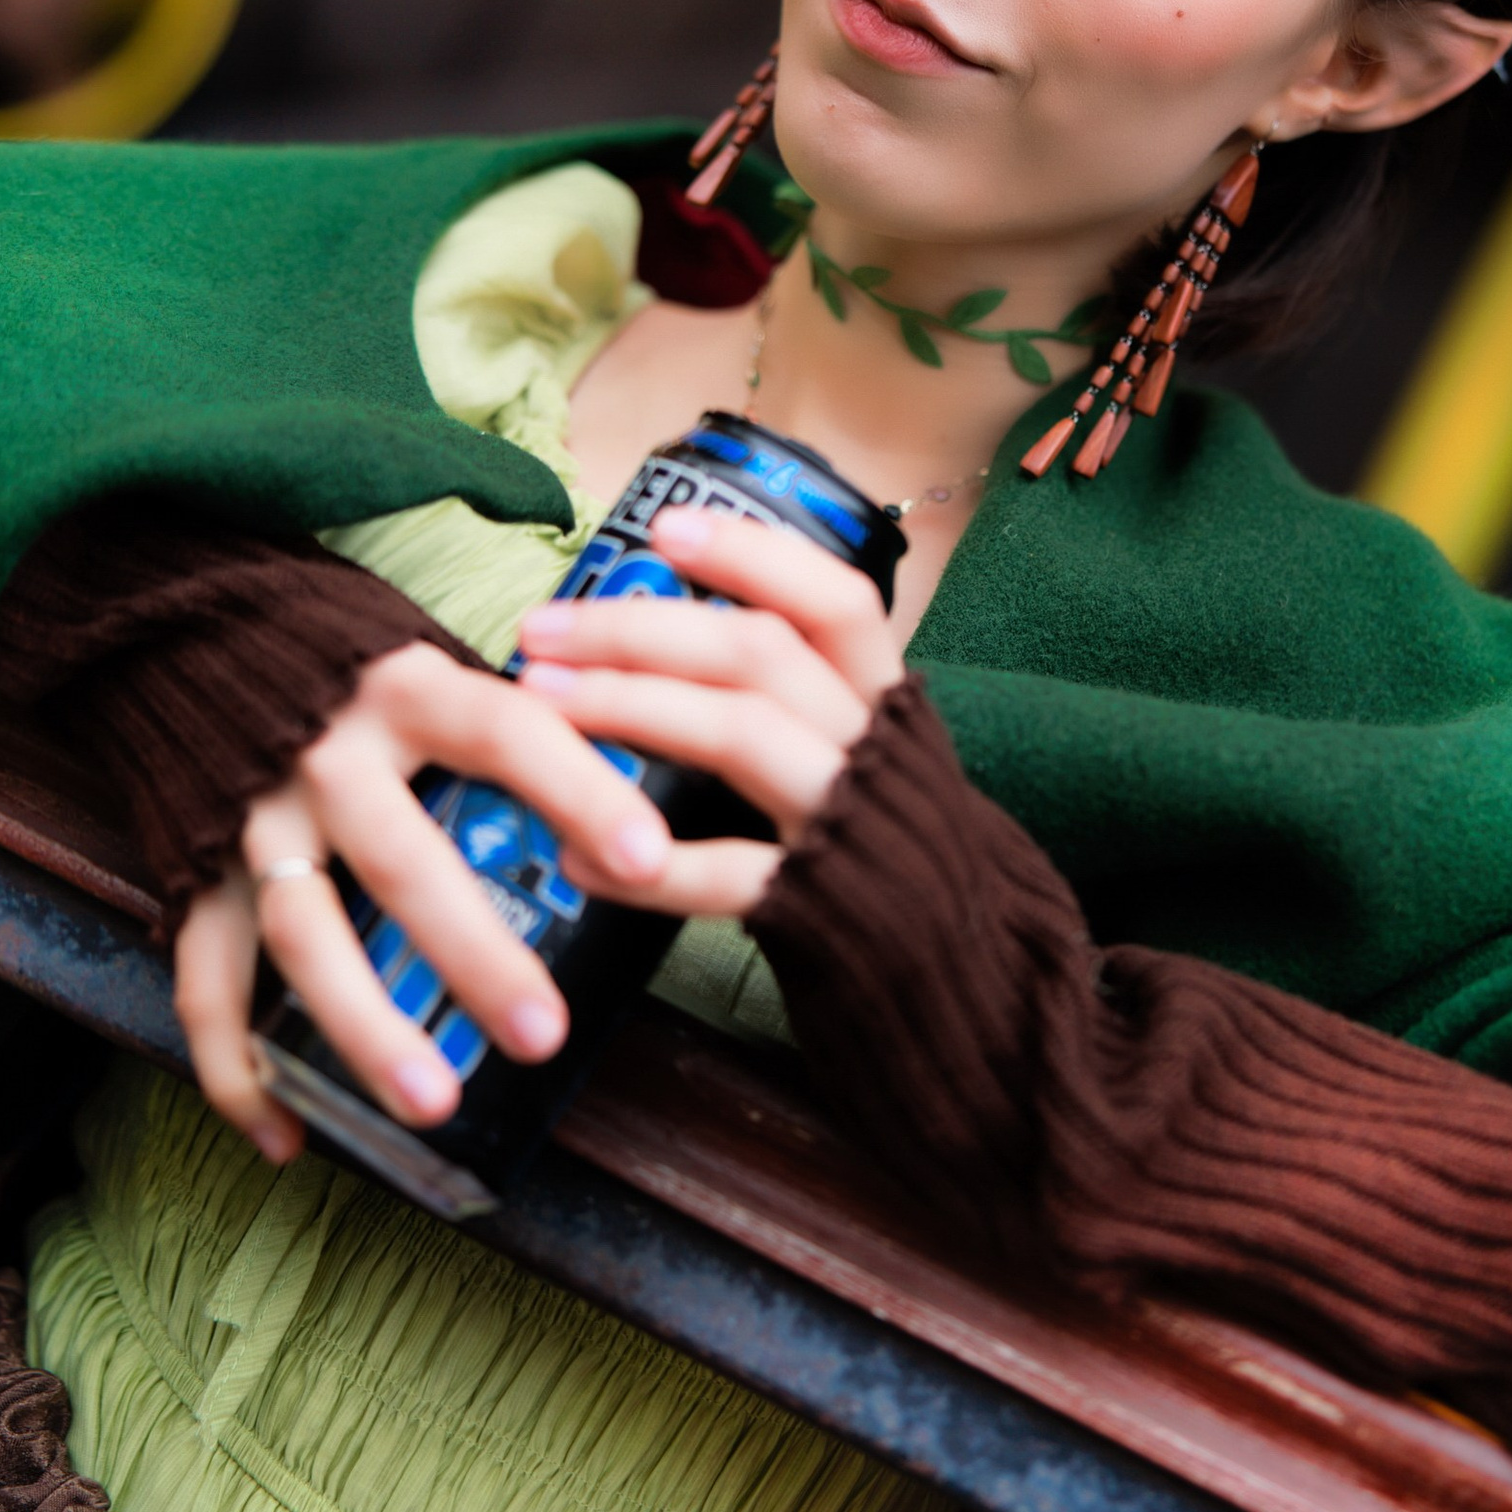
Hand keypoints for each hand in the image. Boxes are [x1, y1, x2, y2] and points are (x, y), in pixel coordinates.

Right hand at [173, 640, 672, 1163]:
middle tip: (543, 1034)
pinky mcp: (193, 870)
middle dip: (474, 954)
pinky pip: (206, 983)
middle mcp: (327, 755)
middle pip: (404, 861)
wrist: (186, 624)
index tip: (650, 857)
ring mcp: (252, 819)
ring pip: (304, 935)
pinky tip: (287, 1138)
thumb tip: (651, 772)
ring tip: (433, 1103)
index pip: (508, 735)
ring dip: (366, 1026)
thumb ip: (513, 718)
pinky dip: (237, 1068)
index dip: (579, 791)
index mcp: (408, 690)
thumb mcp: (432, 657)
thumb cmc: (350, 660)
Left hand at [516, 505, 903, 919]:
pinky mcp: (822, 910)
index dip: (752, 556)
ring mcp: (850, 825)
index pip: (834, 600)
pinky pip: (725, 872)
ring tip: (540, 703)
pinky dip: (643, 861)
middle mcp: (875, 749)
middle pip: (760, 652)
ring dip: (628, 705)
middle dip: (638, 628)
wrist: (971, 983)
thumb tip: (667, 639)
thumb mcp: (867, 761)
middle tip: (541, 630)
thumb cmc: (887, 857)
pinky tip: (575, 852)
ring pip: (740, 733)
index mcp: (888, 701)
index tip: (663, 529)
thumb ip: (798, 706)